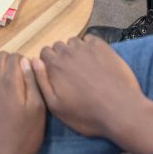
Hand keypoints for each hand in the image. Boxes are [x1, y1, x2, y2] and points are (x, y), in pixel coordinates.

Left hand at [0, 53, 45, 153]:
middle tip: (17, 77)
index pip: (16, 57)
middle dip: (10, 62)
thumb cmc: (24, 136)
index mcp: (11, 81)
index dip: (24, 62)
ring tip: (3, 78)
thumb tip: (27, 60)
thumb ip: (33, 81)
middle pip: (1, 57)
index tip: (28, 74)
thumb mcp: (38, 110)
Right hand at [32, 36, 152, 153]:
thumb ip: (41, 82)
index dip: (48, 63)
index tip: (56, 75)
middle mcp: (68, 52)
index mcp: (54, 65)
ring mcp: (86, 47)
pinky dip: (89, 46)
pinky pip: (90, 39)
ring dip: (75, 51)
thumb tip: (33, 62)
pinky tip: (95, 61)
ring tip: (84, 68)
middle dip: (61, 57)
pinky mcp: (103, 46)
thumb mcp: (55, 106)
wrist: (120, 110)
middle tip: (71, 74)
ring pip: (73, 42)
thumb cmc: (86, 114)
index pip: (44, 53)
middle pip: (58, 46)